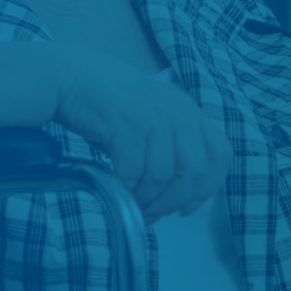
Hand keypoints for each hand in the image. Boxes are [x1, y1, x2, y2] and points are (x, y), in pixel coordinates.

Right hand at [47, 46, 231, 218]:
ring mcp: (154, 116)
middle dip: (172, 201)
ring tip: (131, 204)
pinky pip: (134, 170)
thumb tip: (169, 194)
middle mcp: (179, 112)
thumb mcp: (150, 119)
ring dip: (146, 198)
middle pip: (194, 172)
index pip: (221, 154)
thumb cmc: (107, 103)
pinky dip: (126, 187)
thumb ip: (167, 147)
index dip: (208, 187)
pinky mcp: (127, 122)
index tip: (186, 208)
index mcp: (190, 112)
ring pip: (163, 175)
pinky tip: (116, 188)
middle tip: (151, 213)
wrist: (69, 76)